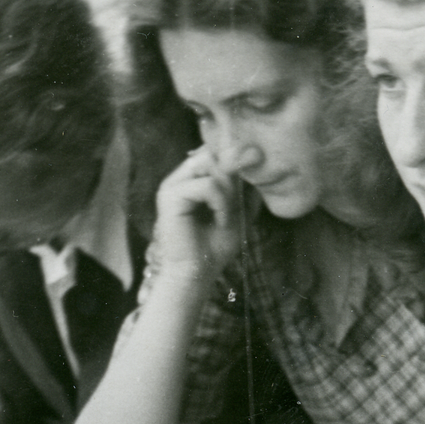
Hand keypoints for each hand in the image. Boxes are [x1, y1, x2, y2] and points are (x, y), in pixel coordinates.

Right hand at [153, 147, 244, 276]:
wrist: (196, 273)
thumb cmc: (215, 247)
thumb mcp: (239, 211)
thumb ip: (243, 185)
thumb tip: (254, 154)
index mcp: (192, 178)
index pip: (216, 150)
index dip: (235, 158)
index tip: (250, 171)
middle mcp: (180, 176)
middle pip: (215, 153)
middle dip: (235, 177)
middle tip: (238, 206)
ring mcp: (172, 184)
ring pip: (212, 165)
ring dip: (229, 192)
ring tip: (228, 216)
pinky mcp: (169, 195)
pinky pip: (207, 185)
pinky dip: (221, 204)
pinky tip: (221, 221)